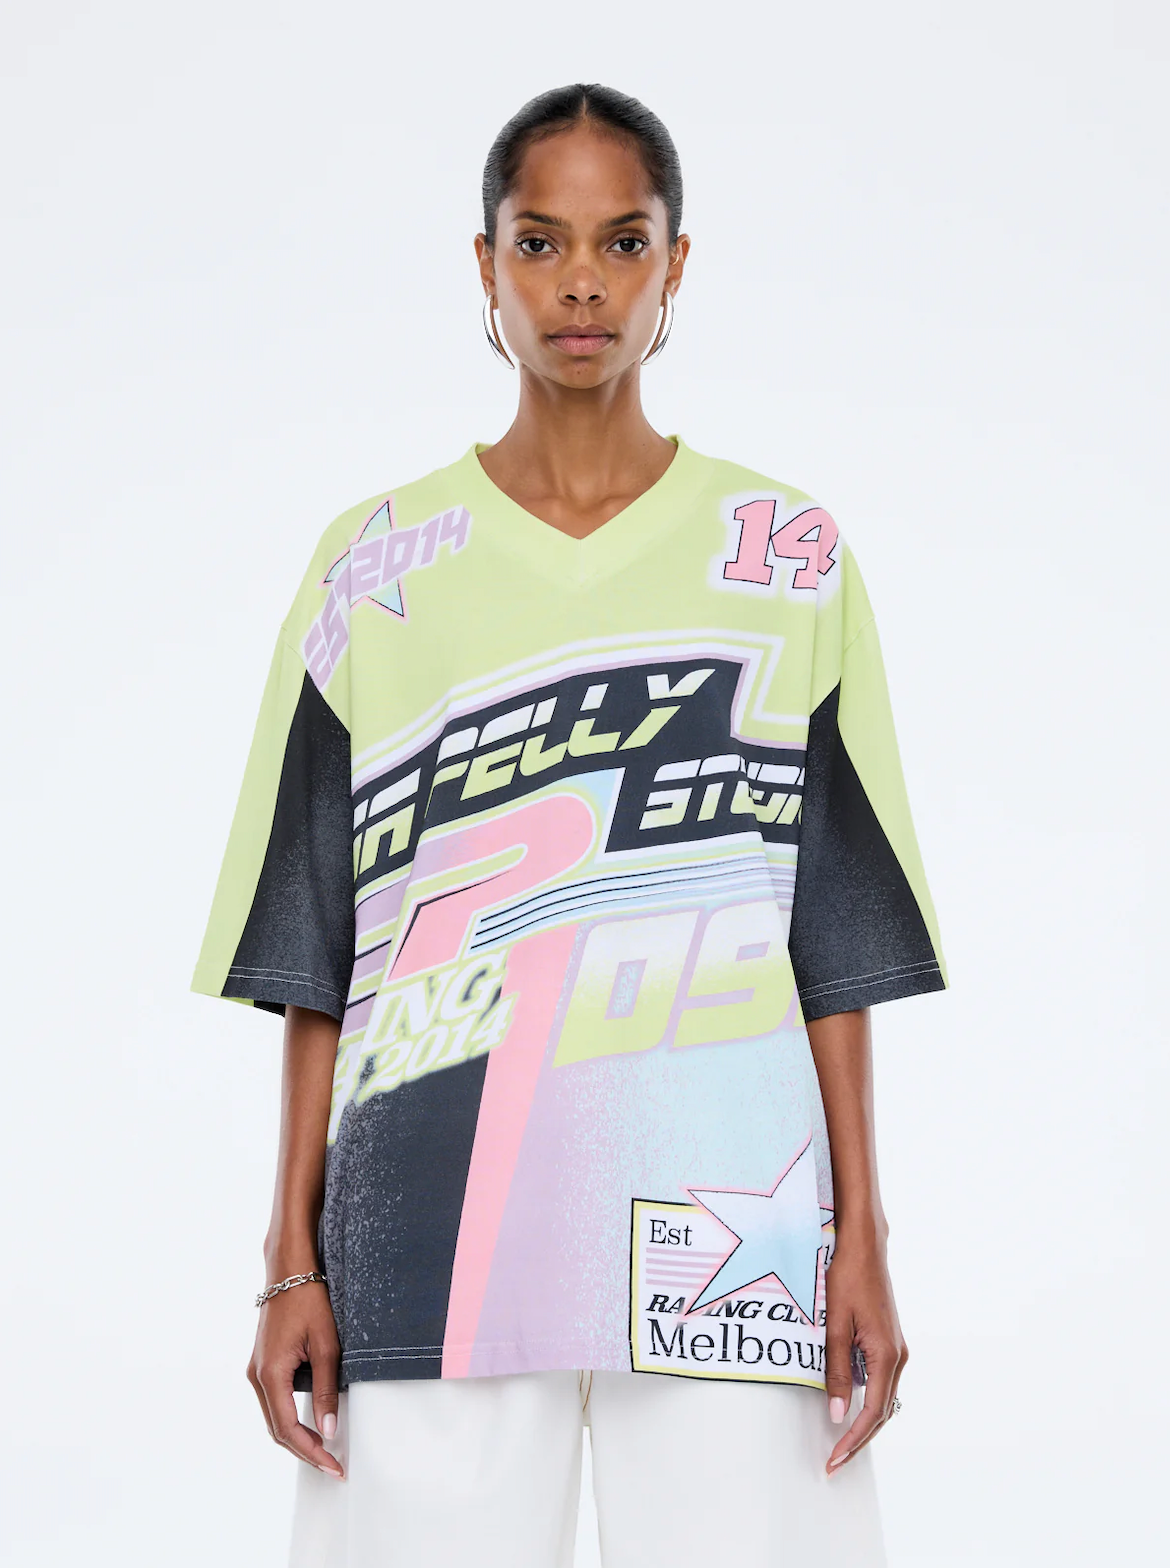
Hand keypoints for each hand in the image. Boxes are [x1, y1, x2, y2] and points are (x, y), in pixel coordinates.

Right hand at [247, 1280, 343, 1477]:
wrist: (289, 1270)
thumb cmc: (309, 1301)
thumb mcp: (326, 1345)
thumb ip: (326, 1389)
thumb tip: (328, 1429)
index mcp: (270, 1374)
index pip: (288, 1429)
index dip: (311, 1452)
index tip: (333, 1465)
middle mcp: (256, 1376)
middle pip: (277, 1430)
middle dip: (304, 1450)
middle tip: (332, 1465)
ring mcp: (257, 1370)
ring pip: (274, 1417)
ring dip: (297, 1437)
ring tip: (325, 1449)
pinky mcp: (262, 1364)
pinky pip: (274, 1401)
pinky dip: (291, 1417)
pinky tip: (311, 1422)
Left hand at [823, 1228, 906, 1474]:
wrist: (864, 1247)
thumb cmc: (846, 1279)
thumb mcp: (834, 1326)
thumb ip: (835, 1371)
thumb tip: (837, 1413)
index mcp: (886, 1355)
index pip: (873, 1412)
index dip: (854, 1440)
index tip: (836, 1459)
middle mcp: (898, 1356)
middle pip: (883, 1412)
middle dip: (859, 1439)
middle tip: (835, 1461)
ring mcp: (896, 1348)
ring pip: (883, 1398)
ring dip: (864, 1421)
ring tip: (839, 1441)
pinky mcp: (889, 1341)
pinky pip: (880, 1380)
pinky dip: (866, 1399)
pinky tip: (848, 1404)